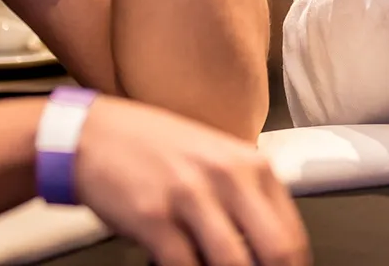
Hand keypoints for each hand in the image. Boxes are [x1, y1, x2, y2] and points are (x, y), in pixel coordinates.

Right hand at [75, 96, 308, 265]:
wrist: (95, 135)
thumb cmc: (157, 150)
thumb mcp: (218, 161)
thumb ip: (247, 199)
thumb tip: (272, 250)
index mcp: (252, 165)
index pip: (292, 235)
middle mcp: (229, 178)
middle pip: (275, 251)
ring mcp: (191, 197)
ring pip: (232, 264)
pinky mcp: (154, 218)